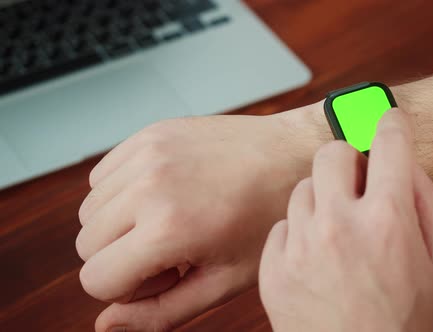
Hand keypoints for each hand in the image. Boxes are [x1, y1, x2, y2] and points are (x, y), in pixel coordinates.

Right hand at [76, 105, 328, 331]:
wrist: (292, 156)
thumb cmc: (266, 218)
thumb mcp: (223, 280)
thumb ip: (161, 311)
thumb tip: (106, 324)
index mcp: (168, 228)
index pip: (95, 279)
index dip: (129, 288)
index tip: (170, 272)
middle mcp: (150, 185)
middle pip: (86, 245)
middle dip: (121, 258)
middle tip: (174, 248)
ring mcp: (148, 152)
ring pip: (90, 209)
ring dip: (119, 224)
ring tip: (171, 219)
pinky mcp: (150, 132)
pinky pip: (103, 176)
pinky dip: (122, 192)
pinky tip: (165, 194)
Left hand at [259, 110, 432, 331]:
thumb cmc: (411, 328)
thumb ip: (428, 206)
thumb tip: (407, 164)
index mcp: (389, 222)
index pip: (388, 141)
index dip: (391, 123)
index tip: (387, 118)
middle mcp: (339, 226)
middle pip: (331, 152)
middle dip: (349, 157)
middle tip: (359, 176)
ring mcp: (300, 247)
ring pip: (302, 187)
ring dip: (324, 196)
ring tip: (340, 227)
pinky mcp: (273, 269)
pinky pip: (282, 225)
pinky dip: (300, 231)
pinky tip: (317, 256)